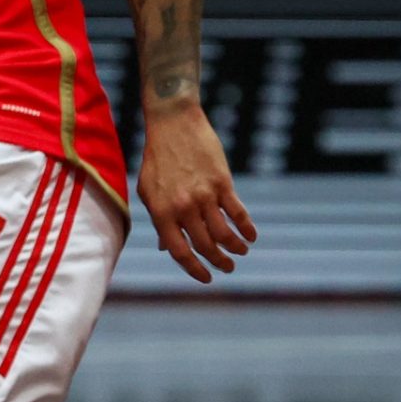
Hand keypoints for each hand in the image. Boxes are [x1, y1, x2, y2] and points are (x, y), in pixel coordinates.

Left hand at [137, 104, 256, 283]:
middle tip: (228, 267)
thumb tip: (167, 248)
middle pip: (205, 245)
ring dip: (236, 247)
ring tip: (241, 252)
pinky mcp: (222, 182)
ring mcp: (204, 195)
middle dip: (219, 261)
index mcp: (161, 212)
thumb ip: (159, 219)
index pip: (178, 251)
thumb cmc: (157, 159)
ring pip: (224, 233)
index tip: (206, 277)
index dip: (194, 269)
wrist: (173, 124)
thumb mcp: (149, 190)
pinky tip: (252, 235)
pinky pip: (238, 213)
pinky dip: (247, 228)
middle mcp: (183, 207)